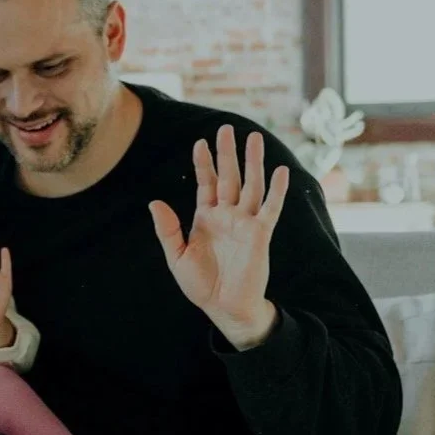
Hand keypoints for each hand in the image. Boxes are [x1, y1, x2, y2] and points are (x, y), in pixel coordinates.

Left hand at [148, 125, 287, 348]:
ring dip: (253, 162)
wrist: (223, 306)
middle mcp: (227, 215)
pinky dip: (277, 190)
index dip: (203, 163)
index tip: (200, 142)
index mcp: (206, 218)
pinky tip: (281, 171)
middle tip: (226, 128)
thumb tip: (154, 202)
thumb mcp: (176, 256)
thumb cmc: (200, 284)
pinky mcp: (260, 234)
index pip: (206, 184)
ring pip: (251, 185)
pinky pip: (271, 208)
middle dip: (227, 153)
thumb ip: (168, 229)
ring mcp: (245, 222)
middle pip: (228, 177)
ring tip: (255, 138)